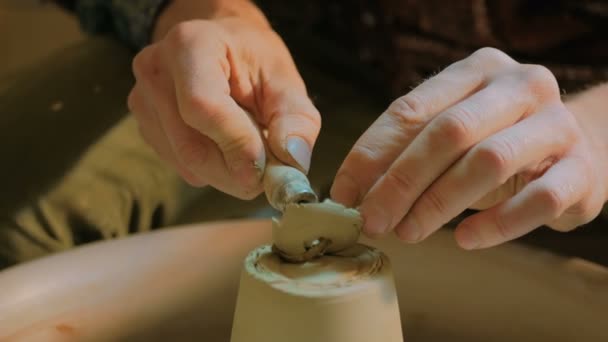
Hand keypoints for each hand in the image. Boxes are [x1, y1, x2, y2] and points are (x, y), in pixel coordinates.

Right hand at [127, 3, 319, 198]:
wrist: (221, 46)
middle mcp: (156, 71)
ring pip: (187, 163)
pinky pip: (182, 166)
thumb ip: (296, 120)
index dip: (236, 144)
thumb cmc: (253, 59)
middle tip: (268, 176)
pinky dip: (213, 170)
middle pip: (191, 146)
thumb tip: (292, 160)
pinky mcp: (145, 126)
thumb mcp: (285, 80)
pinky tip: (227, 147)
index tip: (265, 168)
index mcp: (190, 45)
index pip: (202, 106)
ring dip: (228, 173)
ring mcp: (144, 101)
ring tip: (252, 151)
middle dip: (236, 171)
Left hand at [331, 47, 607, 248]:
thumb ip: (405, 152)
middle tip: (372, 221)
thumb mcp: (450, 135)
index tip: (344, 192)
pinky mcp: (582, 170)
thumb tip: (351, 191)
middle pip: (448, 133)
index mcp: (477, 70)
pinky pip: (537, 200)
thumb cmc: (498, 142)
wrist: (580, 149)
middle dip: (401, 182)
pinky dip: (495, 224)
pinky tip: (464, 240)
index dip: (371, 153)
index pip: (411, 109)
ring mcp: (557, 125)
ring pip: (488, 162)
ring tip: (408, 232)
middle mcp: (520, 86)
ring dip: (438, 204)